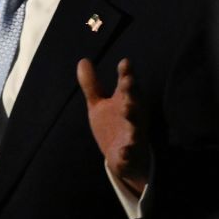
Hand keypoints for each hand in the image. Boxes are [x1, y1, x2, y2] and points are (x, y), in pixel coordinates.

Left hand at [78, 57, 148, 195]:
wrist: (125, 158)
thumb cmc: (114, 125)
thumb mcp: (100, 104)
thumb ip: (91, 84)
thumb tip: (82, 60)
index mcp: (126, 102)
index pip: (127, 85)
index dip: (126, 74)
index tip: (124, 63)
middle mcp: (132, 117)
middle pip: (134, 103)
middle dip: (132, 92)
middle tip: (127, 82)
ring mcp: (133, 136)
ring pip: (135, 127)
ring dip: (133, 119)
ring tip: (128, 110)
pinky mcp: (129, 155)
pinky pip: (129, 155)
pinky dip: (127, 153)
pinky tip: (123, 152)